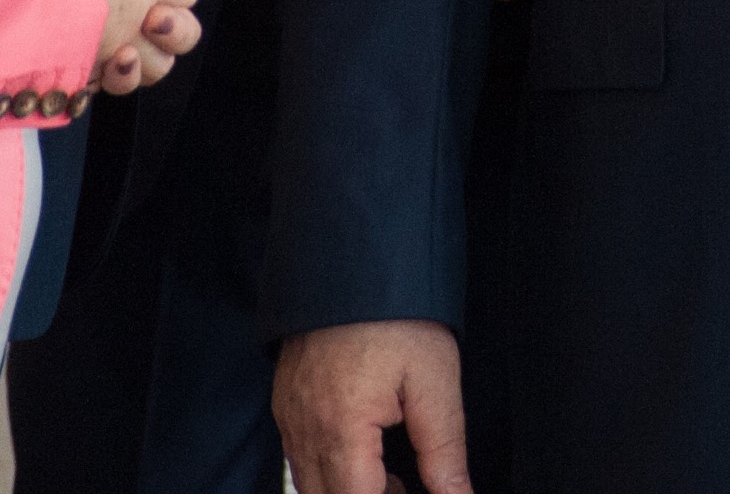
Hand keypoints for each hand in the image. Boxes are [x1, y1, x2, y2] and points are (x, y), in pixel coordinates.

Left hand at [23, 0, 216, 96]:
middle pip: (184, 7)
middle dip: (179, 13)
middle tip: (153, 10)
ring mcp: (110, 14)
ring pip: (162, 48)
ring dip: (159, 51)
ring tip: (130, 46)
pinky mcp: (85, 45)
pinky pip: (121, 74)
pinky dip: (124, 77)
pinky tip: (107, 66)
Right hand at [276, 321, 468, 493]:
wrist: (357, 259)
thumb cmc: (399, 316)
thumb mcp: (435, 382)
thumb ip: (444, 453)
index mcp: (341, 429)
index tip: (414, 492)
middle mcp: (304, 429)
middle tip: (409, 487)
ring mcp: (288, 415)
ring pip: (310, 485)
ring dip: (348, 489)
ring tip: (396, 480)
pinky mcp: (285, 401)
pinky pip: (299, 456)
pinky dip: (331, 468)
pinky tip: (367, 453)